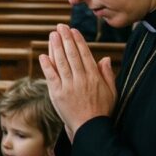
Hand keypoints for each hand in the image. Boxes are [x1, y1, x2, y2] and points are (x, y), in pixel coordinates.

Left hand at [39, 24, 116, 140]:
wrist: (90, 129)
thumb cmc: (102, 111)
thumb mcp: (112, 92)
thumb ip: (107, 75)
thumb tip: (105, 58)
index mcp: (94, 77)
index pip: (85, 54)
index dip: (78, 41)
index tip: (73, 30)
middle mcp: (81, 79)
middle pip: (71, 55)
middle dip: (65, 39)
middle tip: (60, 26)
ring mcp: (68, 86)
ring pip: (61, 62)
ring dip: (56, 47)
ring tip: (52, 35)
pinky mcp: (57, 94)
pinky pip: (51, 77)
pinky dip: (47, 65)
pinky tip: (43, 55)